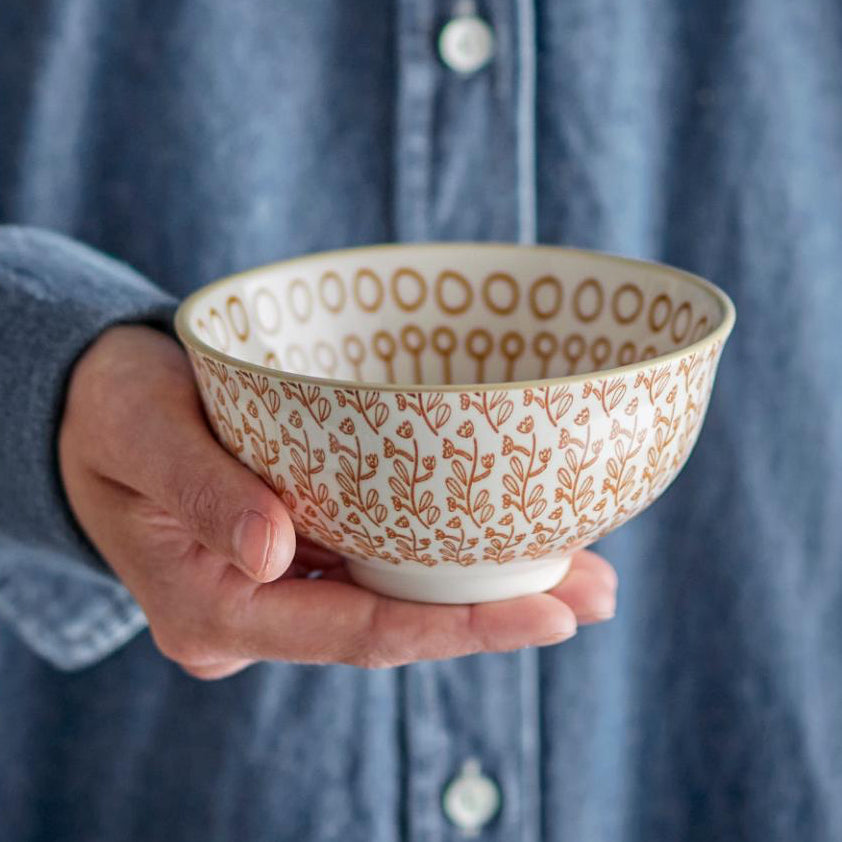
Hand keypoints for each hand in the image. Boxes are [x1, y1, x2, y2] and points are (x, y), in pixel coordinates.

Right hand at [58, 326, 617, 678]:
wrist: (95, 410)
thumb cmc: (111, 411)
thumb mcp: (139, 430)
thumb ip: (200, 489)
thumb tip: (272, 551)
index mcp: (212, 609)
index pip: (353, 634)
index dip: (453, 630)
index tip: (547, 612)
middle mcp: (257, 612)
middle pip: (392, 626)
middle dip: (496, 616)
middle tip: (597, 593)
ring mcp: (282, 588)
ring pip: (397, 601)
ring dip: (487, 590)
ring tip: (585, 573)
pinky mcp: (299, 554)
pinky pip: (380, 566)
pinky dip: (446, 557)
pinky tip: (510, 543)